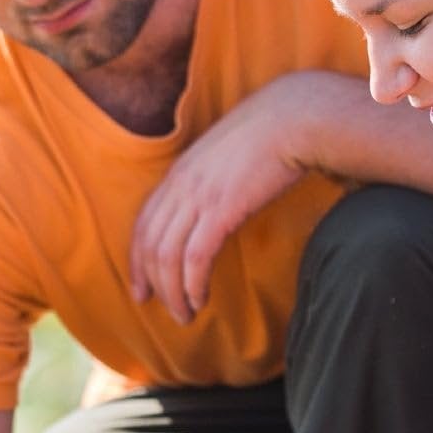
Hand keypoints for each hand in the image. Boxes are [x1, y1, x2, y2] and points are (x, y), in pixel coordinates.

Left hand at [129, 84, 313, 323]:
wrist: (295, 117)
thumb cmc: (271, 136)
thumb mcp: (226, 157)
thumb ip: (210, 182)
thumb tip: (213, 210)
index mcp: (178, 173)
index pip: (143, 223)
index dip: (137, 260)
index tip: (140, 287)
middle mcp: (180, 185)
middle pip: (149, 244)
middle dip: (150, 282)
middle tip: (158, 307)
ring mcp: (198, 196)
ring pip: (167, 257)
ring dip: (173, 293)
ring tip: (185, 314)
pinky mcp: (222, 209)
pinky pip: (195, 258)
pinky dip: (192, 285)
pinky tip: (200, 299)